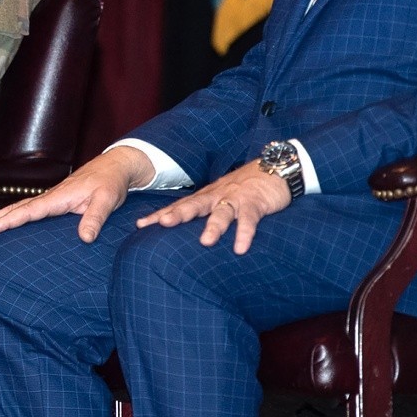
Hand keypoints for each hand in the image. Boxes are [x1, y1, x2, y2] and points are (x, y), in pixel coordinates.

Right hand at [0, 147, 152, 243]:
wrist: (115, 167)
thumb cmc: (111, 183)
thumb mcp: (107, 200)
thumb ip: (95, 218)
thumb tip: (84, 238)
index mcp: (59, 196)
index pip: (29, 211)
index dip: (9, 220)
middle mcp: (49, 196)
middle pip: (14, 209)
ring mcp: (49, 199)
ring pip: (16, 209)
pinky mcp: (52, 202)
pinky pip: (25, 211)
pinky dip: (9, 217)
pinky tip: (1, 226)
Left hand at [132, 158, 290, 253]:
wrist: (276, 167)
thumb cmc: (245, 186)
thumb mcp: (220, 197)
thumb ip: (204, 210)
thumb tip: (183, 226)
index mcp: (206, 196)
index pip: (180, 205)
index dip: (160, 214)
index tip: (140, 226)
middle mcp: (217, 195)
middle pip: (194, 205)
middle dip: (177, 214)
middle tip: (161, 224)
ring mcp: (236, 198)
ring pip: (222, 212)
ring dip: (214, 226)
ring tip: (205, 242)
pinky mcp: (256, 203)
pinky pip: (249, 220)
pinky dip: (245, 233)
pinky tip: (240, 248)